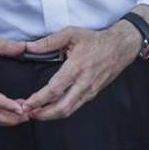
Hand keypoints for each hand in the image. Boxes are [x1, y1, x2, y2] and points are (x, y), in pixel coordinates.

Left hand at [21, 22, 138, 120]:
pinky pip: (75, 106)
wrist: (121, 46)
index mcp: (76, 67)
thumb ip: (49, 41)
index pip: (54, 89)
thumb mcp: (71, 34)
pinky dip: (62, 111)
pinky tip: (52, 109)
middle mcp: (83, 83)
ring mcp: (89, 90)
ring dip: (51, 115)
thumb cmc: (96, 40)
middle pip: (62, 107)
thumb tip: (30, 47)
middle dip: (43, 114)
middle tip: (28, 114)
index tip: (26, 104)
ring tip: (37, 113)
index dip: (39, 100)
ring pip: (69, 110)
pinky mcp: (93, 94)